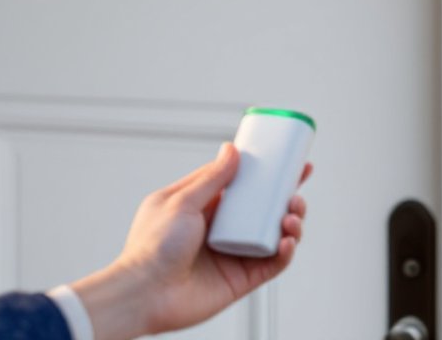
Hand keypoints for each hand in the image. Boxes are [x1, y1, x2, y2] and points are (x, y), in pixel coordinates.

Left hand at [71, 143, 312, 339]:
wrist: (144, 293)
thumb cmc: (152, 247)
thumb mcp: (182, 201)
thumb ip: (211, 177)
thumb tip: (231, 148)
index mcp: (206, 207)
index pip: (244, 185)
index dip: (267, 173)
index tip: (289, 162)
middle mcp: (223, 230)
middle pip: (265, 209)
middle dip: (287, 198)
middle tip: (297, 190)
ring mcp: (234, 254)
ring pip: (274, 234)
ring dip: (291, 223)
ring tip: (291, 217)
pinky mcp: (242, 278)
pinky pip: (273, 263)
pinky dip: (286, 252)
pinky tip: (287, 242)